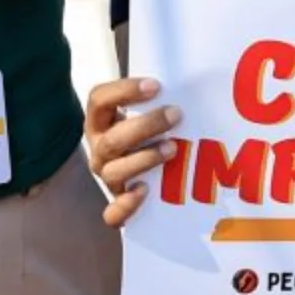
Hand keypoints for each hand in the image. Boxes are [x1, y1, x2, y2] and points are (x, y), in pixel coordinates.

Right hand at [85, 77, 181, 227]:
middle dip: (145, 126)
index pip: (99, 100)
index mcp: (102, 121)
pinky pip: (113, 213)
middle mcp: (100, 148)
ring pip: (114, 172)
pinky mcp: (117, 205)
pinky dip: (125, 205)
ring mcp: (107, 177)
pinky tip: (144, 191)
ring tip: (172, 148)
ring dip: (144, 159)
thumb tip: (196, 81)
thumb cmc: (149, 132)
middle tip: (176, 115)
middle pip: (112, 139)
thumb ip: (161, 98)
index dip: (123, 91)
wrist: (143, 173)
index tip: (155, 86)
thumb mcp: (148, 111)